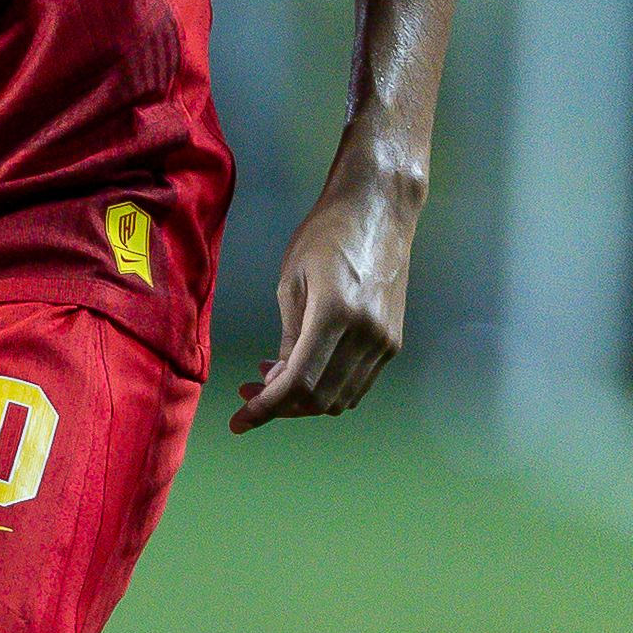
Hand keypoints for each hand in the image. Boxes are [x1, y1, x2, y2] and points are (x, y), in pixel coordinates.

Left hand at [230, 151, 417, 430]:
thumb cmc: (326, 235)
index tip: (239, 421)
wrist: (380, 210)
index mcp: (336, 315)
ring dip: (303, 400)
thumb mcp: (292, 282)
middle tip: (248, 393)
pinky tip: (302, 370)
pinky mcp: (393, 340)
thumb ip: (288, 337)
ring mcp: (385, 341)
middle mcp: (367, 335)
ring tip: (270, 380)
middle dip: (280, 406)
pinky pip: (357, 382)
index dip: (266, 408)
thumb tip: (278, 380)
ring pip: (340, 397)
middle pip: (320, 398)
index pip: (298, 382)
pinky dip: (327, 387)